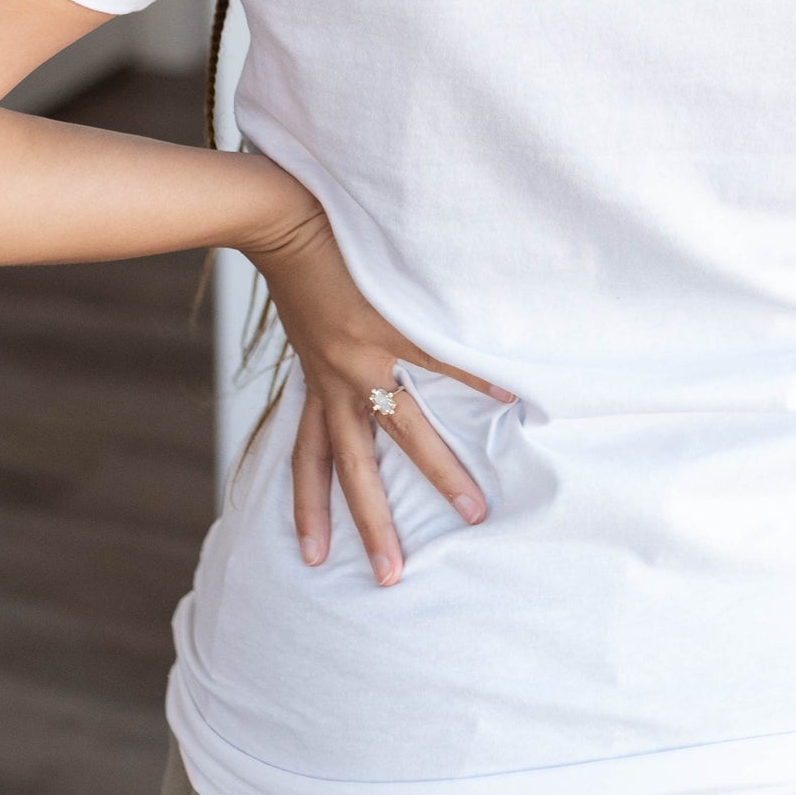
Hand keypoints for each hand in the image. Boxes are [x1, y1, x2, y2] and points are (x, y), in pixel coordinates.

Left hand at [238, 176, 515, 587]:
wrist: (279, 217)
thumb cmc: (291, 262)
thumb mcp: (301, 322)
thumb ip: (323, 348)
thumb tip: (343, 355)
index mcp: (316, 382)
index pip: (307, 457)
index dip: (307, 507)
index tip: (312, 557)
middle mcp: (337, 381)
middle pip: (354, 467)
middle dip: (372, 524)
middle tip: (391, 577)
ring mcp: (367, 356)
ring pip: (405, 431)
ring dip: (440, 474)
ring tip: (475, 510)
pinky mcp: (394, 322)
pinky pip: (444, 357)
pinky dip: (480, 374)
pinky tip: (515, 394)